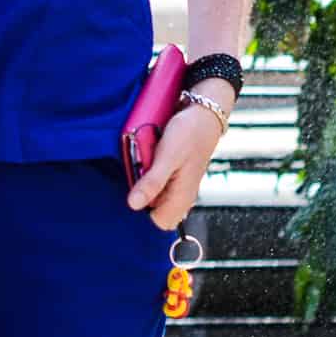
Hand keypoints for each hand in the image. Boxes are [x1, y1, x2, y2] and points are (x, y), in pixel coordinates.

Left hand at [127, 103, 223, 229]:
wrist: (202, 114)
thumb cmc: (188, 134)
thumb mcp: (166, 157)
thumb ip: (152, 183)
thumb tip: (133, 205)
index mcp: (182, 197)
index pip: (159, 222)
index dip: (144, 208)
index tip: (138, 186)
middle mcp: (181, 194)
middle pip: (154, 207)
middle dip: (143, 190)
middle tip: (143, 167)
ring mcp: (178, 183)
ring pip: (154, 191)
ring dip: (145, 177)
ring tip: (147, 158)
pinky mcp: (174, 172)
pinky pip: (156, 177)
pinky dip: (149, 168)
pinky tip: (150, 154)